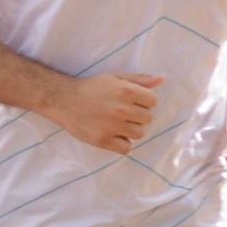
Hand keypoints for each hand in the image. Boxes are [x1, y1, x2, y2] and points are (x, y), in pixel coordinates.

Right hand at [47, 68, 162, 154]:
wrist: (64, 100)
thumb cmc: (92, 88)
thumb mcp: (115, 78)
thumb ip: (140, 79)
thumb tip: (162, 79)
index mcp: (126, 91)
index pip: (153, 101)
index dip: (144, 101)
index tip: (133, 101)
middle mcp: (122, 109)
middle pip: (147, 118)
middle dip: (138, 115)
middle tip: (123, 113)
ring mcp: (113, 126)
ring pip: (139, 134)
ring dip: (131, 130)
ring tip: (118, 124)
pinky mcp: (103, 140)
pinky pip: (126, 148)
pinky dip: (123, 143)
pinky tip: (114, 136)